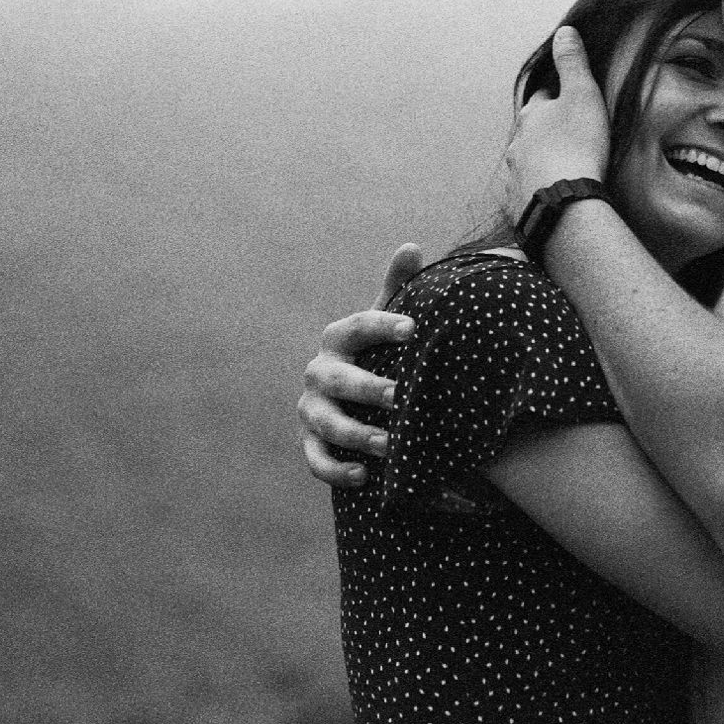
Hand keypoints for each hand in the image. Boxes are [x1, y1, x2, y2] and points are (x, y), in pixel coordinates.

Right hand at [299, 244, 423, 486]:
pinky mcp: (310, 442)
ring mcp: (311, 409)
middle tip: (400, 397)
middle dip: (367, 388)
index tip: (413, 329)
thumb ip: (397, 287)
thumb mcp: (385, 320)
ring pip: (327, 423)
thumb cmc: (378, 352)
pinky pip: (316, 461)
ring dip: (356, 435)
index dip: (383, 325)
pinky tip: (364, 477)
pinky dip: (336, 470)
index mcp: (339, 338)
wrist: (351, 395)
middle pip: (338, 380)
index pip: (358, 326)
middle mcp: (319, 372)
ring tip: (389, 445)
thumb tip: (411, 247)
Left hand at [502, 26, 611, 220]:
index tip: (569, 102)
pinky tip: (552, 195)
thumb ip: (573, 63)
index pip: (542, 99)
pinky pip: (528, 192)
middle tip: (568, 136)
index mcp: (531, 116)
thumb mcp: (582, 95)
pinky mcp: (520, 204)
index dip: (556, 98)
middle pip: (531, 132)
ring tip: (561, 168)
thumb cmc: (577, 146)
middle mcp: (517, 144)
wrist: (564, 203)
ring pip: (526, 162)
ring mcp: (515, 175)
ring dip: (540, 162)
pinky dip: (539, 190)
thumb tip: (563, 32)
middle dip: (545, 132)